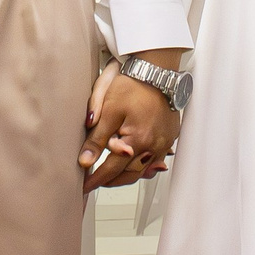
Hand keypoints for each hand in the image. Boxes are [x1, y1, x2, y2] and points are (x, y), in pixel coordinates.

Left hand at [78, 61, 181, 190]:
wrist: (156, 69)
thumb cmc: (133, 84)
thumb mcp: (109, 111)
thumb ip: (96, 140)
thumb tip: (85, 162)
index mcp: (137, 140)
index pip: (111, 169)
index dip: (96, 179)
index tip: (85, 186)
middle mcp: (154, 145)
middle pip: (130, 174)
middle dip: (112, 181)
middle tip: (97, 182)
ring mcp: (164, 141)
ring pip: (144, 169)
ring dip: (128, 174)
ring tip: (112, 175)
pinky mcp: (170, 135)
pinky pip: (156, 158)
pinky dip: (144, 164)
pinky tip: (136, 164)